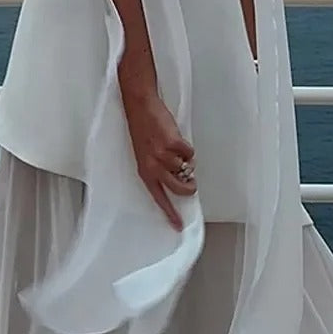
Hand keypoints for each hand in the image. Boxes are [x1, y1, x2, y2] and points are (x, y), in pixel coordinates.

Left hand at [123, 93, 196, 230]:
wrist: (141, 108)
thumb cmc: (143, 131)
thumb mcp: (146, 156)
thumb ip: (160, 170)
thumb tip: (180, 178)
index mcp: (145, 173)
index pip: (159, 198)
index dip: (170, 213)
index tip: (179, 225)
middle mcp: (154, 167)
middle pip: (180, 189)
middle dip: (190, 187)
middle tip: (191, 181)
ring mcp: (164, 156)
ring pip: (187, 168)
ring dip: (186, 161)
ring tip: (176, 150)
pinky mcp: (174, 144)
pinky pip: (190, 152)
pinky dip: (187, 147)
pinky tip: (176, 139)